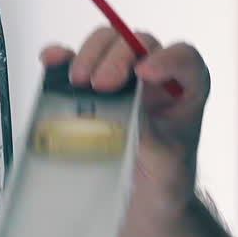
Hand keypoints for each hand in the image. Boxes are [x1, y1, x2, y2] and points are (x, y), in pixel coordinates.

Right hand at [39, 31, 210, 226]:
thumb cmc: (165, 175)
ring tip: (78, 82)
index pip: (184, 58)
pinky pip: (78, 58)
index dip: (166, 59)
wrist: (145, 194)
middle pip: (140, 44)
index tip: (143, 74)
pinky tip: (52, 60)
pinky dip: (64, 56)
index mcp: (186, 88)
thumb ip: (151, 135)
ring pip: (109, 42)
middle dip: (118, 57)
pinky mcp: (94, 81)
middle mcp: (157, 74)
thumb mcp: (166, 162)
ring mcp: (124, 74)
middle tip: (101, 84)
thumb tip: (129, 110)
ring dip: (91, 55)